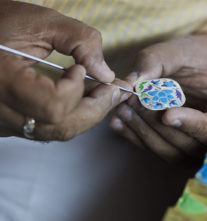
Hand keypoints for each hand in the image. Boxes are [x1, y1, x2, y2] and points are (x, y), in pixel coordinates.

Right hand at [0, 1, 130, 139]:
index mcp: (3, 83)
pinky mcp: (15, 123)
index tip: (81, 69)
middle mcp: (2, 111)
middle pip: (61, 126)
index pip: (51, 106)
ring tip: (105, 92)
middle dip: (96, 107)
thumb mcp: (42, 23)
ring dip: (89, 112)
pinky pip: (53, 127)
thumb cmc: (3, 23)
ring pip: (59, 130)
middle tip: (115, 89)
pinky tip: (86, 98)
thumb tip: (107, 74)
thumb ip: (80, 41)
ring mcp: (8, 122)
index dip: (75, 89)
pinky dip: (76, 114)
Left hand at [110, 34, 206, 161]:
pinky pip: (158, 148)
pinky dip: (136, 137)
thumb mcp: (183, 51)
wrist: (200, 62)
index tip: (167, 114)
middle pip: (190, 145)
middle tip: (132, 103)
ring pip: (171, 152)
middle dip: (158, 126)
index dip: (192, 124)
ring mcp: (195, 142)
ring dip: (144, 133)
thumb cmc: (198, 54)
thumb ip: (158, 62)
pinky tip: (117, 123)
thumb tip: (132, 83)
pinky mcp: (176, 143)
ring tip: (121, 111)